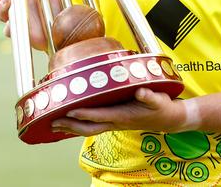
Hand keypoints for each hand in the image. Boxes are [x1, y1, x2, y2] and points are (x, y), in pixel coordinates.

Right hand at [0, 0, 71, 49]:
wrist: (59, 29)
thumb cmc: (54, 7)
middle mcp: (15, 4)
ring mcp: (15, 18)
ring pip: (1, 13)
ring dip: (2, 6)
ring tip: (8, 0)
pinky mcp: (20, 32)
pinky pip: (10, 30)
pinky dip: (10, 26)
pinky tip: (11, 23)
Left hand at [50, 88, 191, 135]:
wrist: (168, 120)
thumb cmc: (162, 107)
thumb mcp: (159, 99)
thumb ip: (150, 95)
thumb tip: (140, 90)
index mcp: (124, 115)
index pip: (100, 115)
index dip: (85, 114)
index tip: (70, 110)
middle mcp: (116, 122)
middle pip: (89, 128)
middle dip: (70, 126)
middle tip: (52, 122)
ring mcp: (114, 123)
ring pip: (88, 129)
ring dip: (71, 128)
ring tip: (54, 124)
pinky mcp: (114, 121)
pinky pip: (93, 126)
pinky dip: (79, 126)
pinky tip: (70, 123)